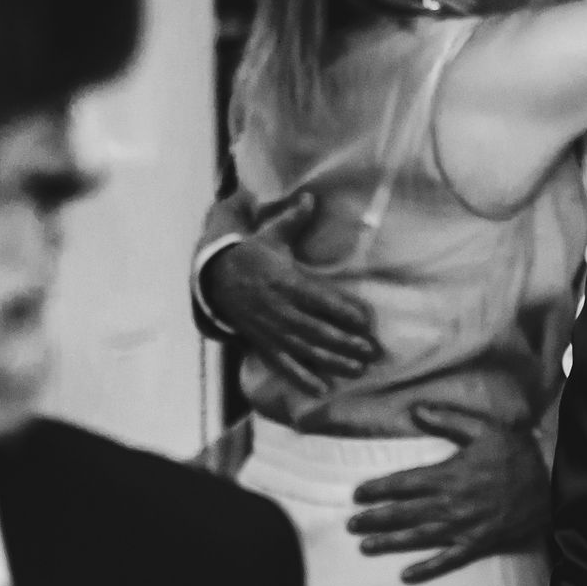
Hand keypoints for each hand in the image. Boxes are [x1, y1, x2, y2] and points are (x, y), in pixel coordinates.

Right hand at [202, 193, 379, 391]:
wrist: (215, 278)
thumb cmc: (251, 253)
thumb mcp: (271, 234)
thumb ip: (294, 218)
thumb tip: (311, 196)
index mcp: (286, 281)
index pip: (320, 300)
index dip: (344, 312)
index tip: (367, 322)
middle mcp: (280, 309)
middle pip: (318, 330)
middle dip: (346, 343)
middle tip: (372, 352)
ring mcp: (271, 329)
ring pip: (306, 350)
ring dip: (333, 362)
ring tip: (358, 369)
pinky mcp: (264, 343)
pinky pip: (283, 363)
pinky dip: (301, 377)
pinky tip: (322, 389)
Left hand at [354, 401, 550, 583]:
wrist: (552, 486)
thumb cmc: (517, 455)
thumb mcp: (485, 428)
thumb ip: (447, 419)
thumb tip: (415, 410)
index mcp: (450, 474)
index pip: (404, 482)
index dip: (378, 488)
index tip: (357, 493)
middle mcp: (451, 503)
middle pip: (404, 512)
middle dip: (375, 517)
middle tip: (350, 523)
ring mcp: (463, 527)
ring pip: (419, 537)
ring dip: (390, 542)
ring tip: (364, 546)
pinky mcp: (478, 543)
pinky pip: (448, 560)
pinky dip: (426, 569)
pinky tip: (406, 576)